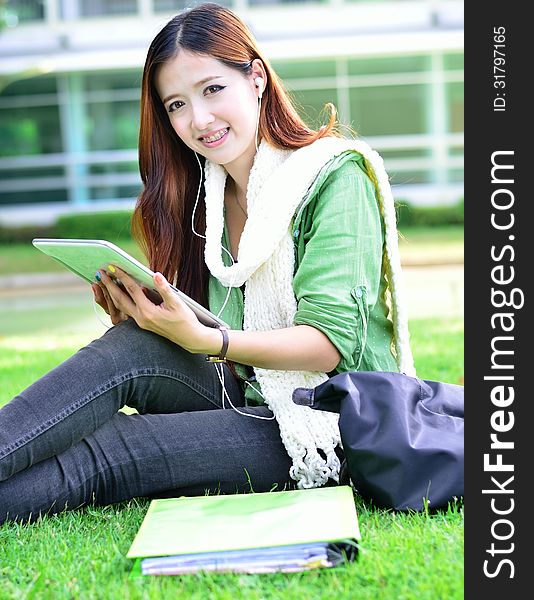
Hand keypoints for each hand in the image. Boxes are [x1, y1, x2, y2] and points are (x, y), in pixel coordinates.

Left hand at [95, 267, 219, 353]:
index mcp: (148, 312)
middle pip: (120, 299)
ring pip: (121, 306)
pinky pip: (127, 310)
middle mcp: (141, 318)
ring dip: (111, 293)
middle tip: (101, 273)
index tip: (114, 266)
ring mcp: (141, 322)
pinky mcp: (143, 323)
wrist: (189, 338)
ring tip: (104, 282)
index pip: (132, 290)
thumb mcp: (177, 303)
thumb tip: (155, 275)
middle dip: (109, 285)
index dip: (122, 276)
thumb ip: (165, 289)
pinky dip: (119, 300)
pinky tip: (118, 293)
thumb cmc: (185, 321)